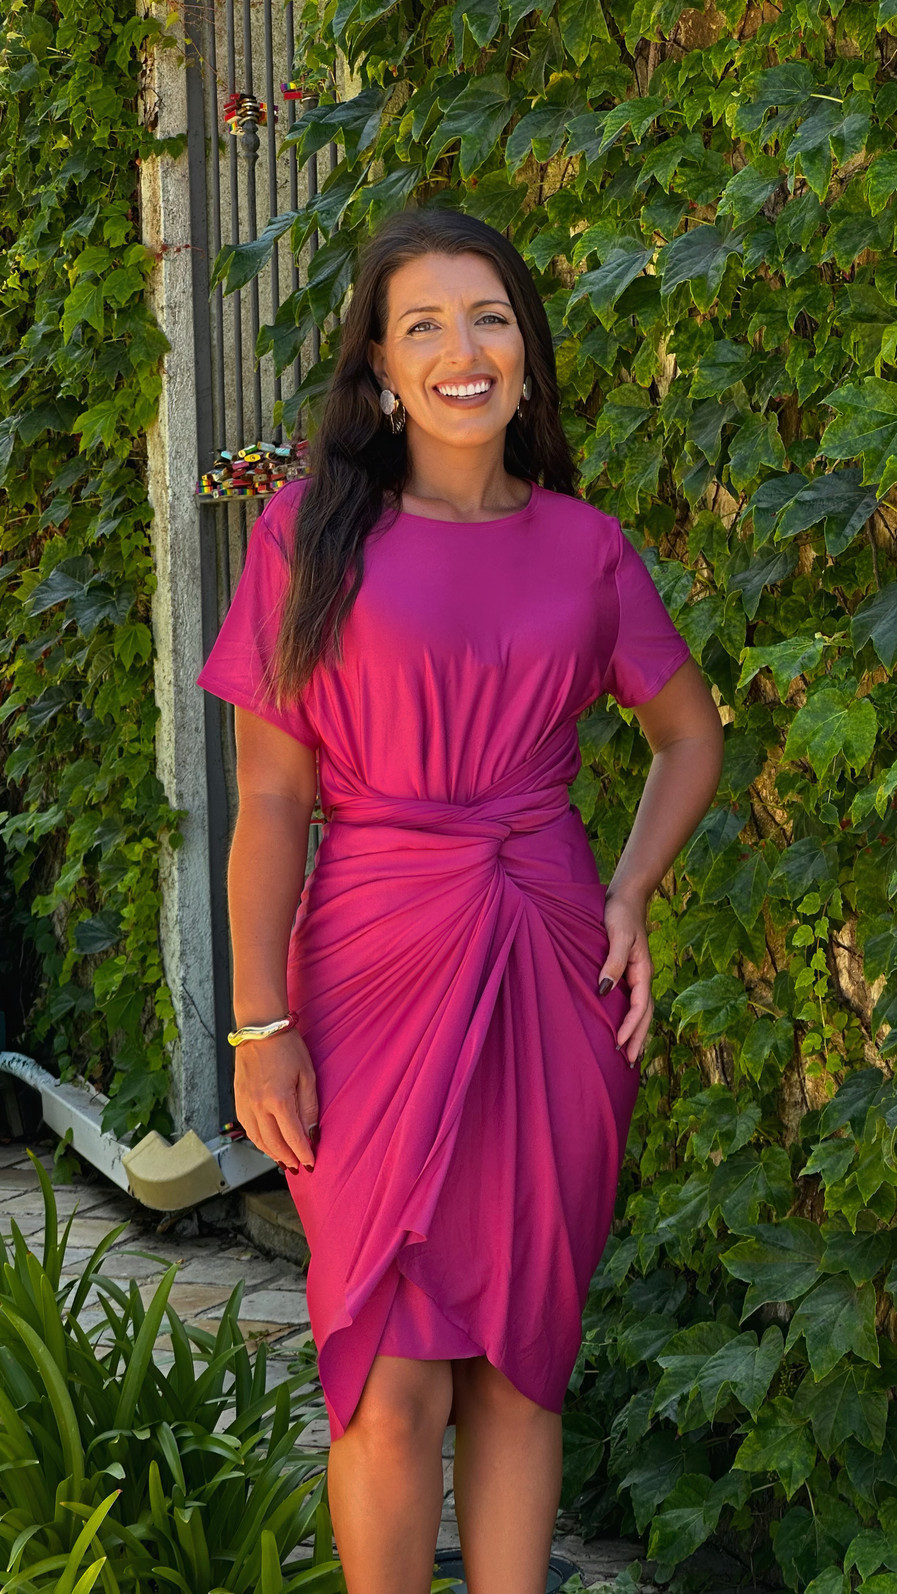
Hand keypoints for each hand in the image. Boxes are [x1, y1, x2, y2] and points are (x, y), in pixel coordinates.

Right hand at [233, 1029, 318, 1170]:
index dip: (303, 1153)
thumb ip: (309, 1107)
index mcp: (279, 1100)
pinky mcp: (238, 1100)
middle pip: (274, 1144)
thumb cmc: (287, 1047)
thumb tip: (311, 1133)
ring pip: (258, 1140)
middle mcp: (259, 1106)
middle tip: (299, 1166)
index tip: (311, 1162)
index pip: (293, 1138)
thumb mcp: (307, 1075)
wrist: (260, 1029)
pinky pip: (248, 1129)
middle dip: (288, 1158)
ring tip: (284, 1160)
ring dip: (272, 1154)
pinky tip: (268, 1144)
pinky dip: (258, 1141)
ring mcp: (246, 1104)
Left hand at [598, 888, 652, 1069]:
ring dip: (636, 1033)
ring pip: (640, 1011)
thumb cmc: (621, 914)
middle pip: (645, 1015)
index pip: (640, 1006)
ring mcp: (637, 975)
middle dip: (638, 1039)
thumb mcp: (617, 935)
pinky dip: (630, 1019)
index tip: (618, 1043)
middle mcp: (643, 976)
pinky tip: (622, 1027)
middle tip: (630, 1063)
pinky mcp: (629, 972)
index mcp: (643, 971)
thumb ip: (613, 962)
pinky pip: (632, 1002)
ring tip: (630, 1055)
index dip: (631, 1027)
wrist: (626, 897)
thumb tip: (605, 991)